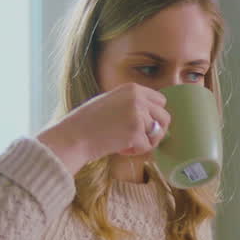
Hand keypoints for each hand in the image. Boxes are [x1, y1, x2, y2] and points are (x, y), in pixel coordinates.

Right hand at [36, 83, 170, 173]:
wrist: (73, 136)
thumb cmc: (88, 122)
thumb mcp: (112, 101)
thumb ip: (132, 104)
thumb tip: (154, 116)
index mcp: (132, 88)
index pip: (160, 100)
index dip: (155, 115)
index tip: (146, 125)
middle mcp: (138, 98)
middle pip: (165, 117)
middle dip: (156, 131)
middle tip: (142, 139)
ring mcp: (138, 114)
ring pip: (158, 133)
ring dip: (145, 142)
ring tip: (126, 144)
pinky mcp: (136, 132)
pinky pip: (147, 147)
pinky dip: (135, 152)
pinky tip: (119, 148)